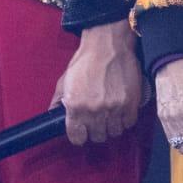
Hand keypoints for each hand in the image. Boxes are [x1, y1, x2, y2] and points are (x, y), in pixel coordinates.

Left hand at [49, 21, 144, 145]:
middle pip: (97, 137)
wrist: (108, 44)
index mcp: (75, 107)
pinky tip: (121, 111)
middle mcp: (94, 111)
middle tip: (97, 121)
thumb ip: (58, 101)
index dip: (79, 136)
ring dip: (111, 126)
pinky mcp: (130, 102)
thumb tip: (52, 114)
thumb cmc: (86, 60)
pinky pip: (129, 123)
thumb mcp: (65, 80)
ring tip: (110, 116)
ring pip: (114, 132)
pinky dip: (125, 120)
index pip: (77, 138)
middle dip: (96, 130)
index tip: (82, 131)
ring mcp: (114, 108)